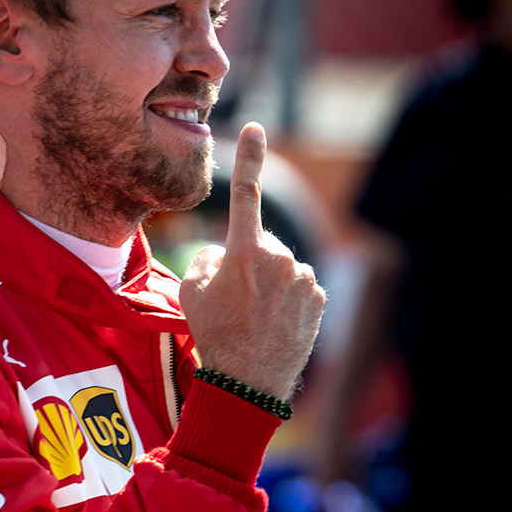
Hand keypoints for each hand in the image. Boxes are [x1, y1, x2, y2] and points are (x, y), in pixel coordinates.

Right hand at [179, 122, 326, 401]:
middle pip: (260, 244)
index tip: (256, 128)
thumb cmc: (215, 335)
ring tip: (255, 317)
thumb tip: (225, 251)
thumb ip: (207, 257)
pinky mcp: (320, 296)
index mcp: (245, 250)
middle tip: (234, 300)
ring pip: (282, 266)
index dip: (249, 158)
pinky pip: (299, 285)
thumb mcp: (192, 291)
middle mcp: (280, 257)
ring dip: (270, 282)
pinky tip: (274, 323)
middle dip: (248, 261)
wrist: (248, 383)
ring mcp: (304, 277)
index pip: (246, 193)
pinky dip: (287, 298)